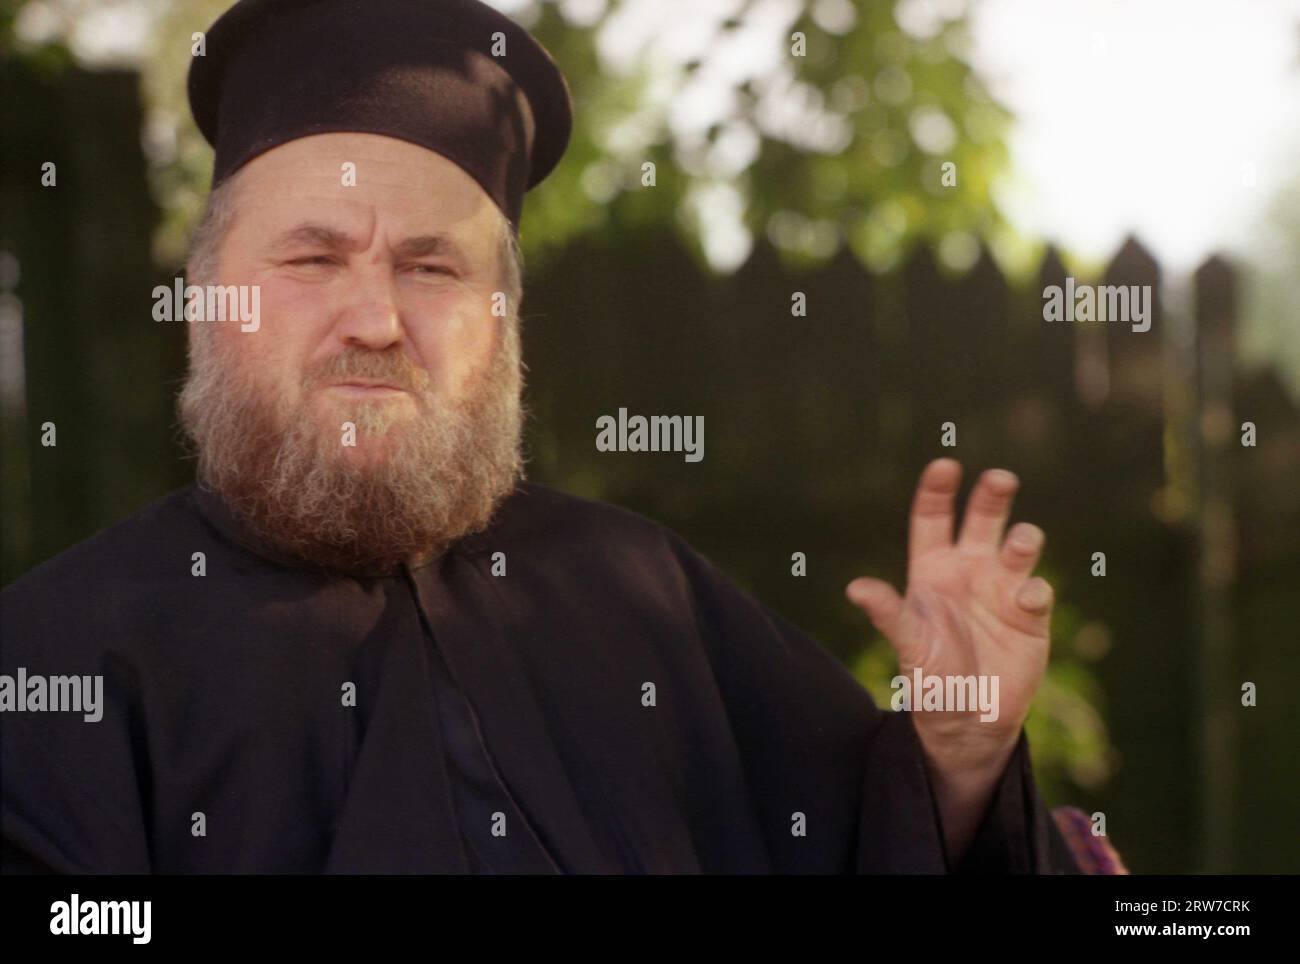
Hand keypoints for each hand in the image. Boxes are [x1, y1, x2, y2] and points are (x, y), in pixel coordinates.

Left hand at [845, 459, 1053, 856]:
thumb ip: (889, 614)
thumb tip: (856, 588)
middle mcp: (970, 570)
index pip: (934, 519)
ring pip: (1018, 547)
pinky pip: (1038, 590)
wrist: (968, 718)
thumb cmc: (931, 677)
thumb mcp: (908, 644)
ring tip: (1020, 542)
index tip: (945, 465)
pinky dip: (1035, 589)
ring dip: (1023, 539)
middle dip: (992, 496)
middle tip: (1000, 478)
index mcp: (933, 569)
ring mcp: (1003, 589)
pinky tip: (1026, 599)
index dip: (938, 491)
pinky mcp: (1031, 615)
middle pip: (983, 520)